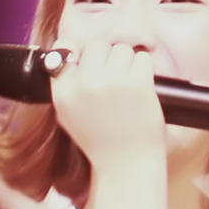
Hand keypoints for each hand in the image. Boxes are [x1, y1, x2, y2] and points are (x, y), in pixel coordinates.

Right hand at [49, 40, 165, 170]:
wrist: (126, 163)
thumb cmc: (100, 140)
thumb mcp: (68, 115)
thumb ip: (65, 85)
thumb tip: (68, 52)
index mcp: (63, 92)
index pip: (64, 48)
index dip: (79, 50)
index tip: (89, 61)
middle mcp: (85, 85)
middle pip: (97, 45)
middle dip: (107, 58)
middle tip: (114, 79)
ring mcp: (112, 83)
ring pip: (121, 49)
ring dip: (127, 63)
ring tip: (127, 87)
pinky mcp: (138, 85)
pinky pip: (142, 58)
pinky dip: (144, 70)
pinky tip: (140, 88)